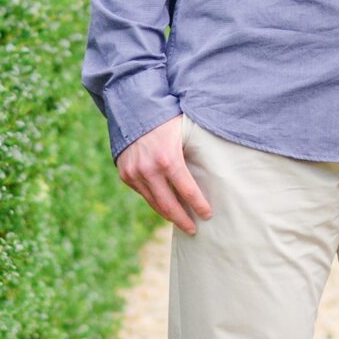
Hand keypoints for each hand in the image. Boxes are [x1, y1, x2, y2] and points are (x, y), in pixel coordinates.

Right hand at [115, 115, 212, 237]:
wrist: (133, 109)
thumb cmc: (166, 118)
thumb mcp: (184, 132)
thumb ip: (193, 153)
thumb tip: (213, 172)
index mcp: (168, 158)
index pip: (187, 191)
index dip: (199, 206)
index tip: (208, 215)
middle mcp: (149, 169)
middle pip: (168, 205)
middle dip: (183, 220)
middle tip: (194, 230)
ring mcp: (134, 173)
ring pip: (154, 203)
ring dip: (168, 215)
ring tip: (181, 222)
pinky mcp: (125, 174)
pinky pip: (143, 194)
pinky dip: (155, 201)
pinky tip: (165, 206)